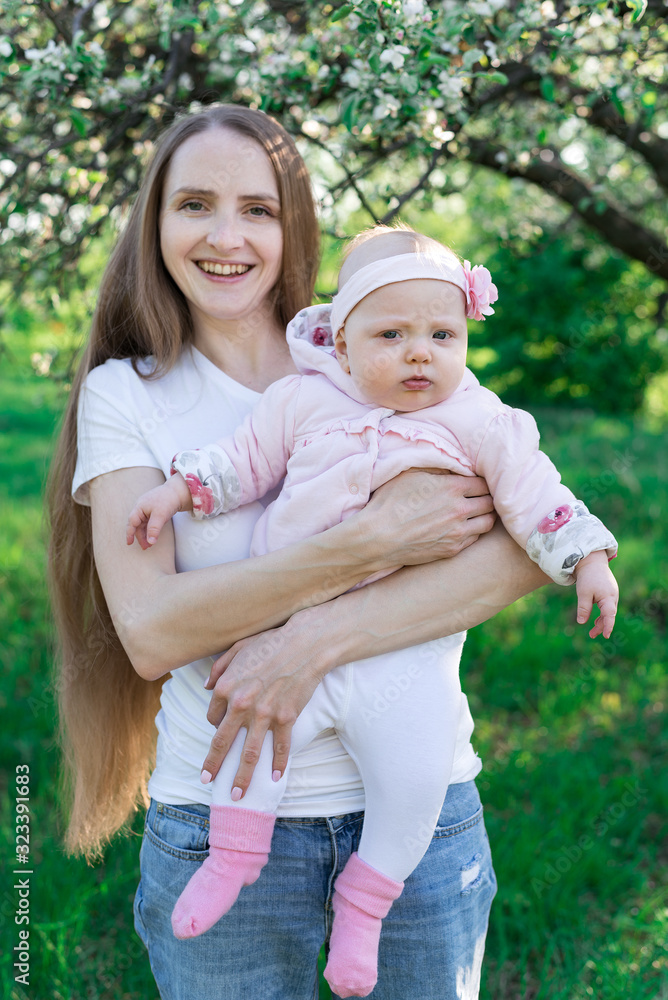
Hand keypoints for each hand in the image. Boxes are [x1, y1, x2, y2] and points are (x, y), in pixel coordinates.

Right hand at [126, 474, 191, 549]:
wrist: (179, 491)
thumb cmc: (168, 500)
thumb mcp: (160, 515)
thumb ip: (154, 528)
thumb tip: (150, 542)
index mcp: (140, 507)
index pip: (132, 522)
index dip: (130, 533)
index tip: (129, 543)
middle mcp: (141, 508)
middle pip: (137, 524)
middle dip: (140, 536)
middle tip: (145, 547)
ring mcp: (148, 509)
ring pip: (143, 524)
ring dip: (145, 534)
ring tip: (149, 544)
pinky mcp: (154, 511)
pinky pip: (149, 522)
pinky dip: (150, 529)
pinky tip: (153, 536)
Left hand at [200, 610, 325, 795]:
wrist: (305, 643)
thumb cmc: (271, 642)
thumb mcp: (238, 648)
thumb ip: (219, 667)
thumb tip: (206, 686)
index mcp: (226, 687)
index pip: (213, 716)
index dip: (215, 724)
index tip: (220, 729)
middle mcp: (241, 704)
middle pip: (222, 742)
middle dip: (214, 765)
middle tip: (208, 780)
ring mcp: (264, 714)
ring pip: (249, 753)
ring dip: (242, 777)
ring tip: (237, 795)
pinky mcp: (286, 717)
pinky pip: (280, 746)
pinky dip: (279, 764)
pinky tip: (276, 777)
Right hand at [360, 470, 495, 565]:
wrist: (377, 538)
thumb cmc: (390, 503)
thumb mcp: (410, 474)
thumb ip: (437, 468)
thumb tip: (453, 468)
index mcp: (452, 488)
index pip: (483, 482)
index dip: (480, 481)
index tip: (475, 482)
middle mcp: (460, 510)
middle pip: (490, 502)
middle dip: (487, 497)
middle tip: (479, 496)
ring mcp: (458, 532)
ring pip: (488, 522)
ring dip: (485, 515)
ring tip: (476, 511)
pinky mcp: (452, 549)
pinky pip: (475, 538)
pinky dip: (474, 531)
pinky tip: (464, 526)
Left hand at [575, 551, 618, 637]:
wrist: (592, 562)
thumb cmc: (588, 577)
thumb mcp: (583, 593)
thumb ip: (584, 608)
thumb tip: (581, 622)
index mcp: (608, 597)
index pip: (610, 615)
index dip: (608, 626)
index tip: (606, 635)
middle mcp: (613, 597)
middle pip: (609, 615)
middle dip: (601, 626)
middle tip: (591, 635)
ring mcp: (612, 595)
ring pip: (608, 612)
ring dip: (601, 621)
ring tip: (592, 631)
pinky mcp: (608, 593)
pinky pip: (607, 607)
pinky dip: (602, 614)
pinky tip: (595, 621)